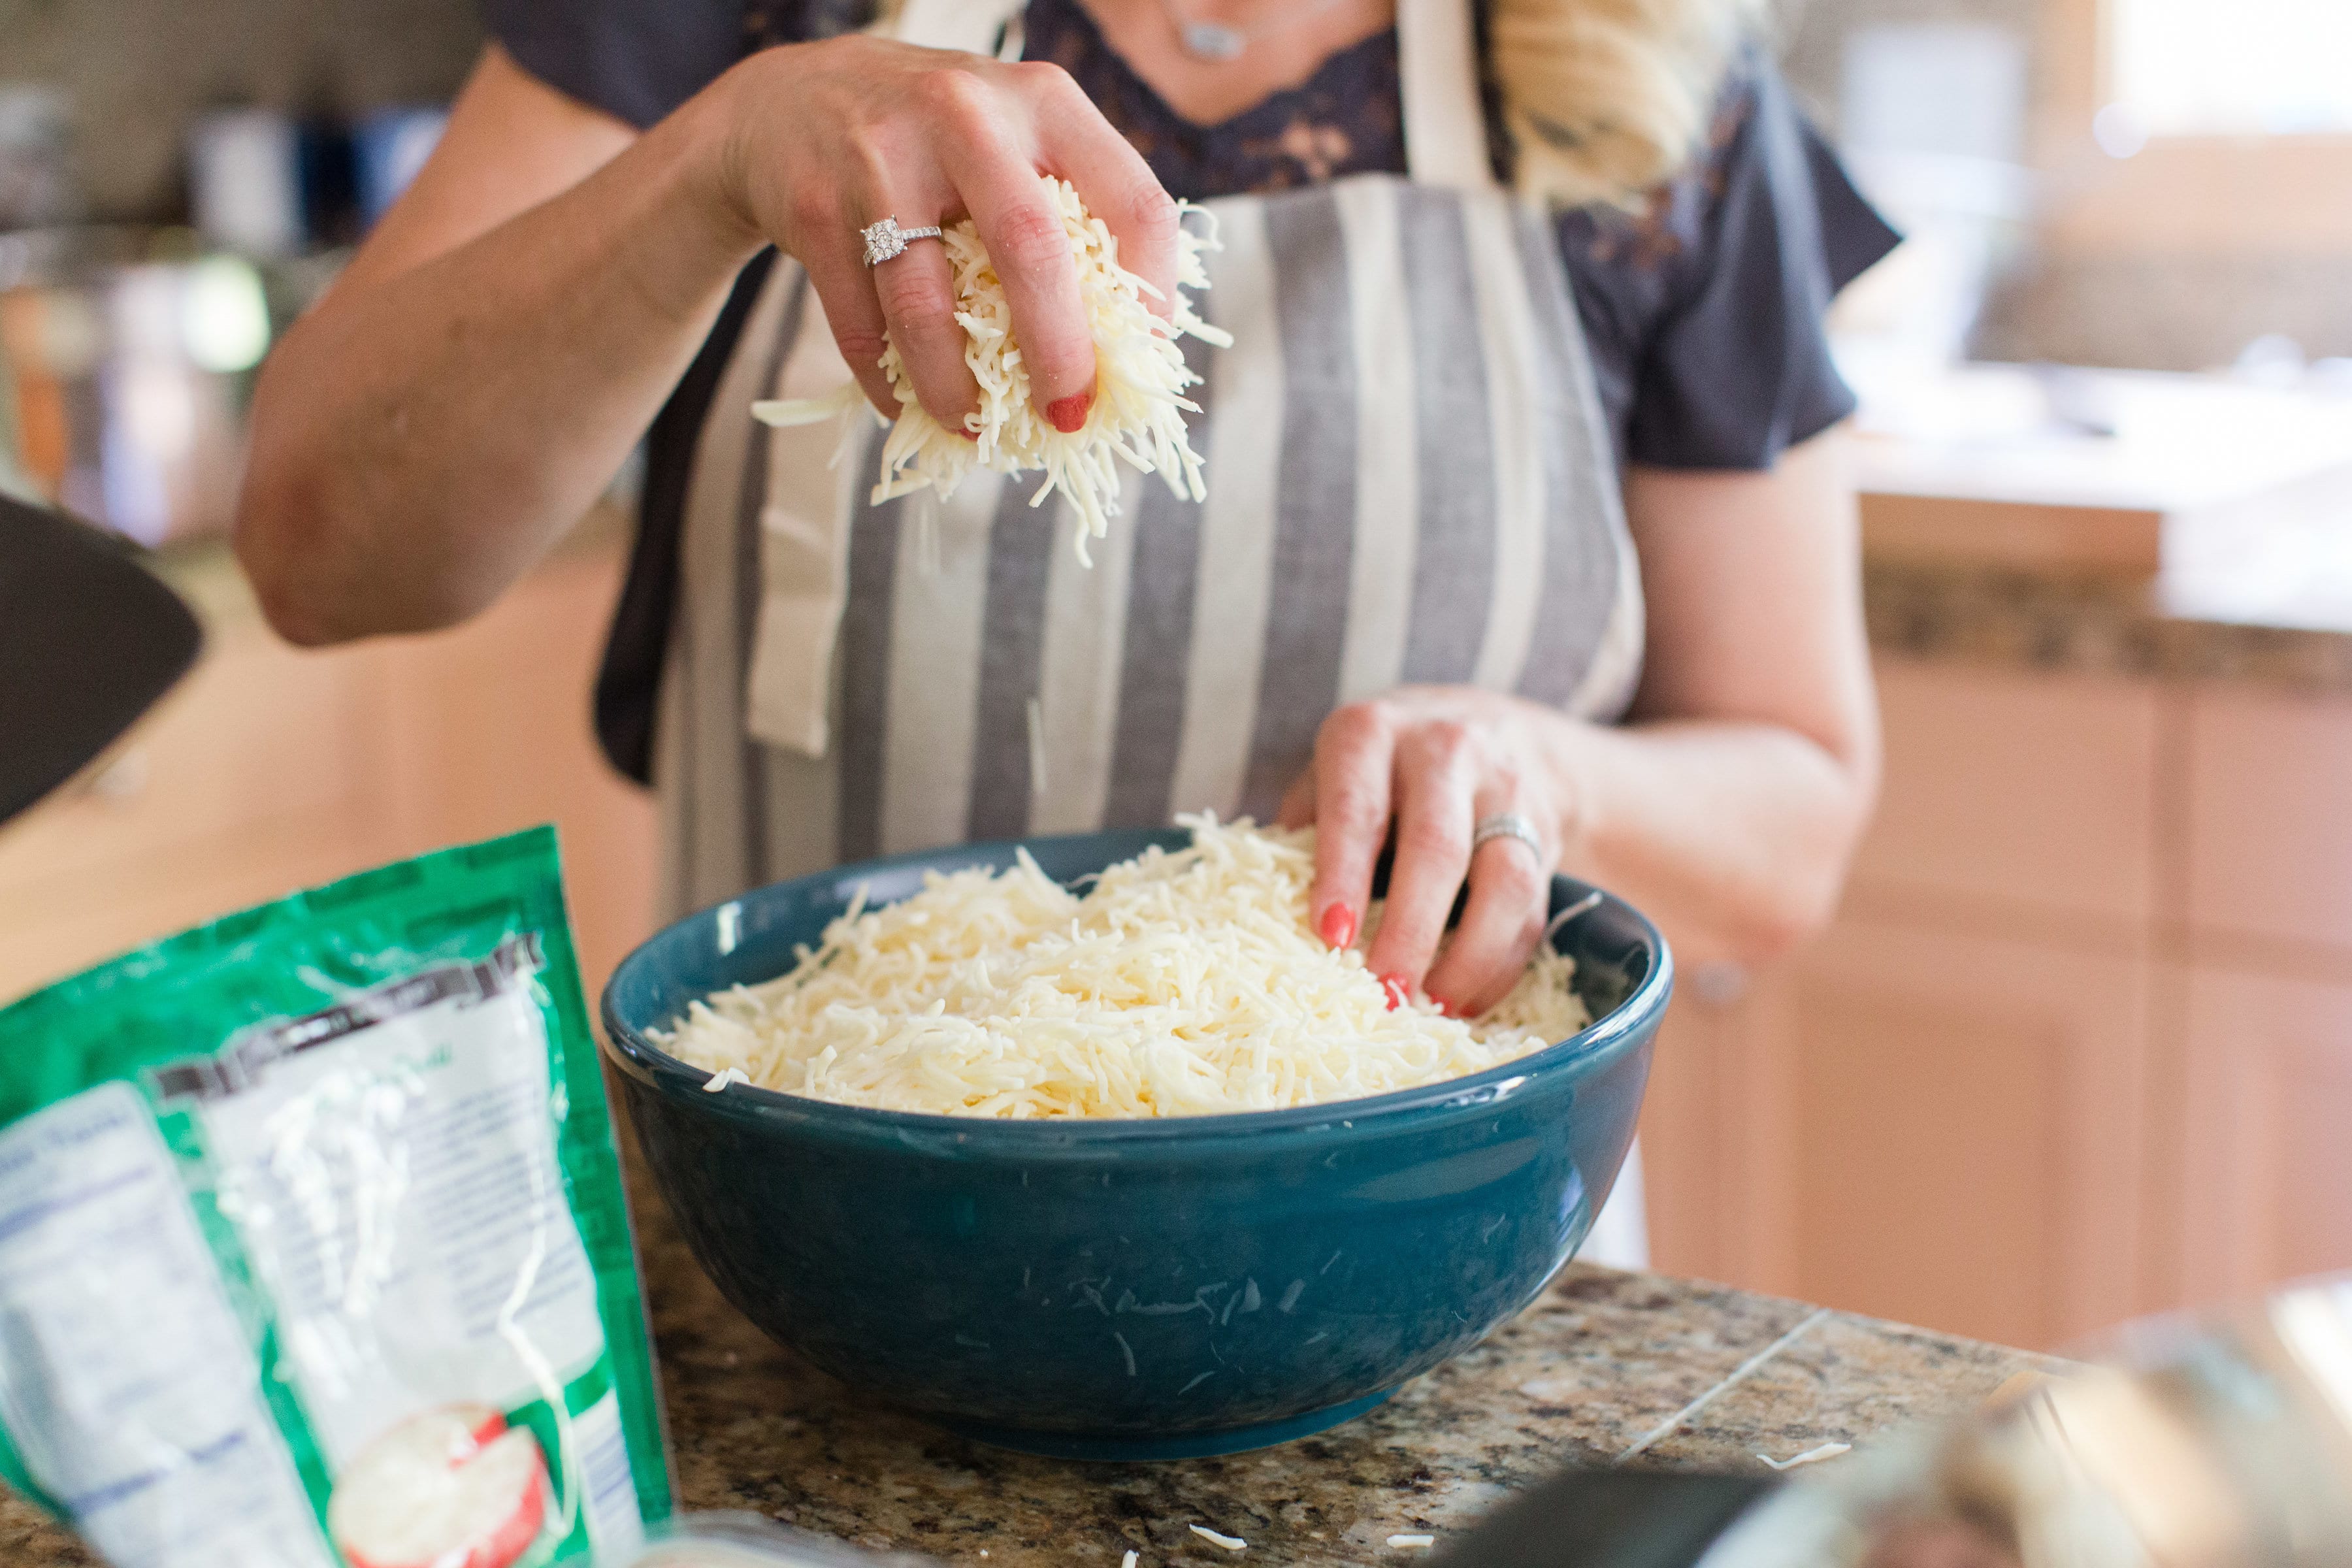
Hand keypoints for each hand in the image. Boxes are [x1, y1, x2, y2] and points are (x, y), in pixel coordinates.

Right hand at [709, 35, 1179, 431]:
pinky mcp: (817, 207)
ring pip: (927, 306)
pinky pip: (860, 325)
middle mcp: (966, 115)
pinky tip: (906, 403)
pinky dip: (888, 380)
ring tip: (972, 428)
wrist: (790, 98)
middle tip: (1067, 417)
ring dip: (954, 388)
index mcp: (1043, 102)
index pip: (1132, 202)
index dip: (1151, 296)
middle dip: (1058, 355)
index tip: (1141, 358)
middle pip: (1032, 252)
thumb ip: (1071, 213)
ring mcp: (882, 157)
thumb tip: (1126, 351)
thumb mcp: (1013, 138)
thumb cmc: (936, 142)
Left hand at [1278, 688, 1575, 1016]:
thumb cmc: (1384, 767)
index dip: (1343, 875)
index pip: (1357, 809)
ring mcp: (1506, 789)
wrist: (1495, 728)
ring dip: (1470, 957)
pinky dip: (1502, 964)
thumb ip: (1306, 830)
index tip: (1331, 936)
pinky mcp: (1546, 831)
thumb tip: (1271, 913)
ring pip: (1503, 881)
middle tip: (1386, 995)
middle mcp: (1444, 750)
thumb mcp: (1335, 772)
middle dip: (1410, 931)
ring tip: (1434, 1008)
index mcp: (1371, 734)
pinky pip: (1533, 908)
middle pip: (1436, 848)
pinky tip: (1468, 999)